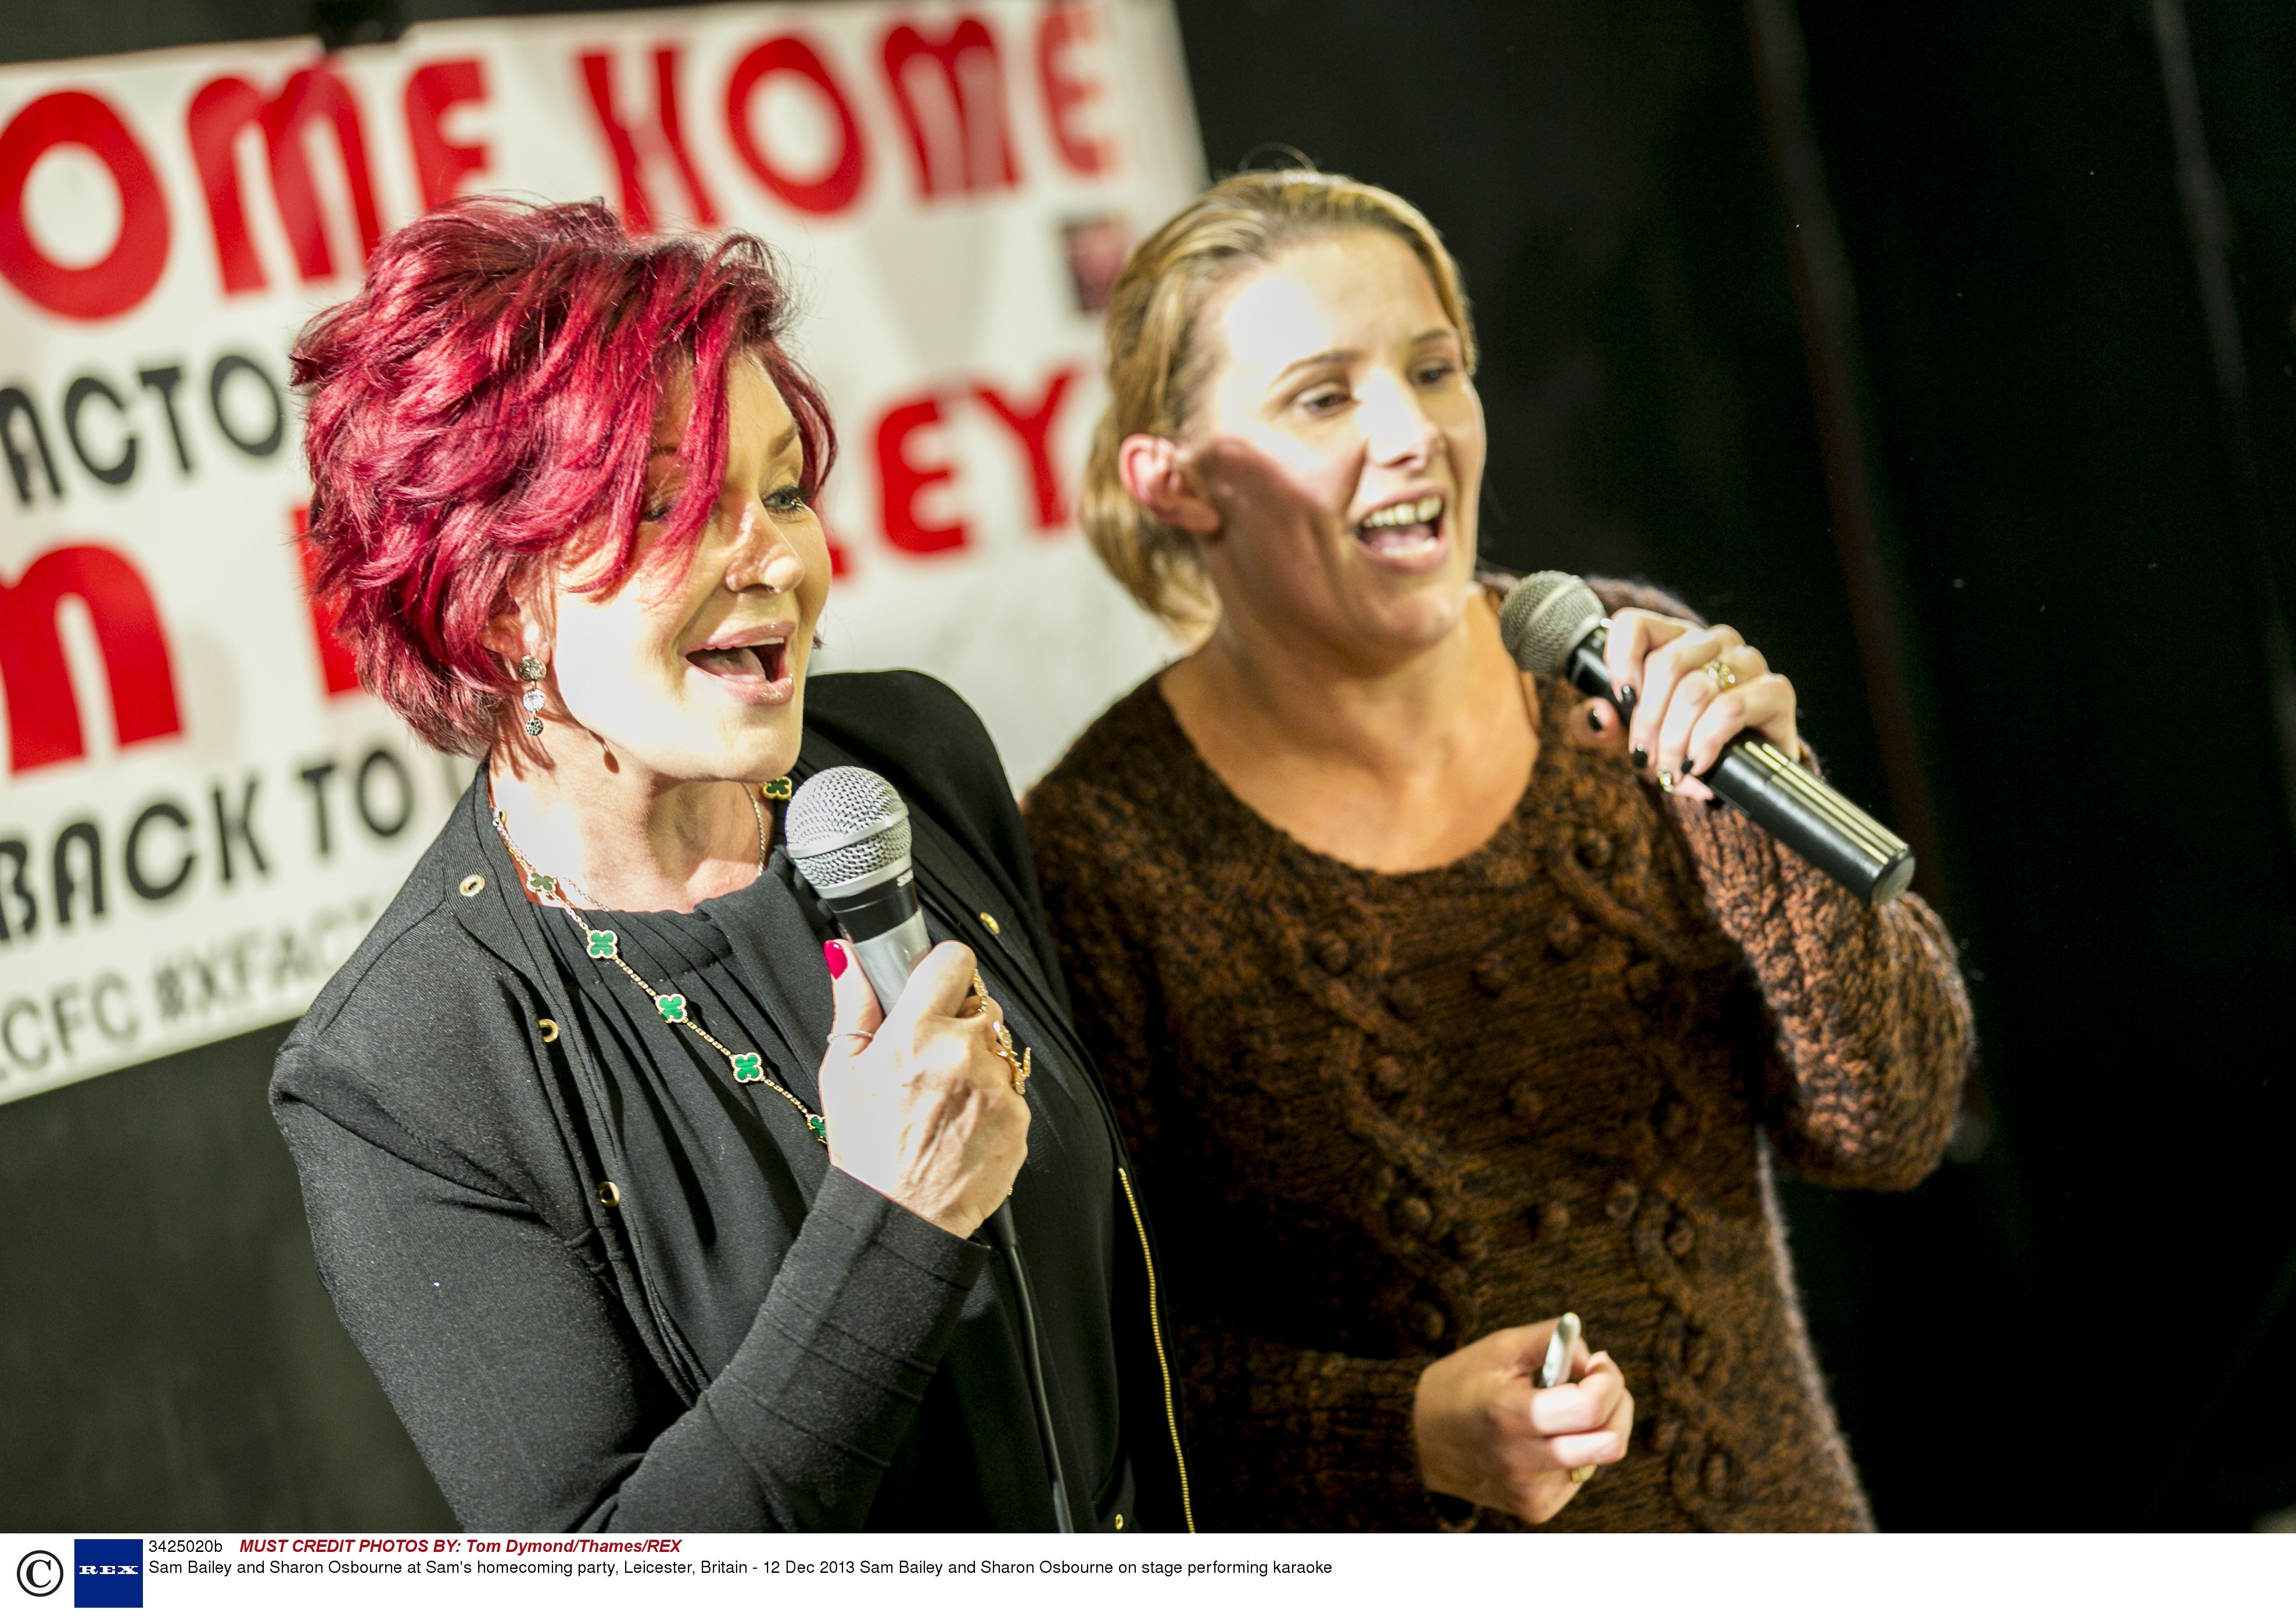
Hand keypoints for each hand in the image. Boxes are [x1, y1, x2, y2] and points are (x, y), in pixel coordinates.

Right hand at [817, 939, 1030, 1238]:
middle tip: (932, 1057)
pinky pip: (1011, 1087)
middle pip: (981, 1005)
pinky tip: (962, 1123)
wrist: (899, 1216)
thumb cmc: (866, 1149)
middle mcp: (961, 1052)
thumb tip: (847, 957)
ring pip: (998, 1048)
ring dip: (979, 1062)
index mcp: (915, 1033)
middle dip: (960, 1022)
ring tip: (945, 1099)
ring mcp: (995, 1084)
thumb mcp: (842, 1073)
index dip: (945, 968)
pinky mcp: (1018, 1116)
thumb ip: (854, 1006)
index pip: (954, 960)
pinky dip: (993, 1099)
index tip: (937, 984)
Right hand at [1414, 1318, 1633, 1523]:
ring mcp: (1530, 1491)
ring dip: (1598, 1426)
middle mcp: (1520, 1461)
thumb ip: (1550, 1340)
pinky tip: (1546, 1436)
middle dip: (1618, 1404)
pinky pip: (1581, 1474)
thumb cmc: (1462, 1385)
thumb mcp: (1498, 1348)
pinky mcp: (1536, 1508)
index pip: (1588, 1410)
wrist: (1420, 1441)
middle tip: (1598, 1381)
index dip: (1608, 1381)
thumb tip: (1591, 1358)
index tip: (1598, 1362)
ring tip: (1563, 1406)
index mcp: (1507, 1415)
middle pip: (1609, 1442)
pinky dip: (1577, 1448)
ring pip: (1600, 1457)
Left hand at [1602, 608, 1798, 800]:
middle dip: (1648, 720)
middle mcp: (1713, 642)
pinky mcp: (1775, 691)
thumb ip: (1599, 726)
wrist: (1741, 777)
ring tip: (1671, 768)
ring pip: (1695, 690)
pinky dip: (1706, 741)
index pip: (1633, 625)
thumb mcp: (1630, 737)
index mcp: (1673, 640)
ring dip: (1675, 738)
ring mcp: (1747, 662)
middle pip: (1665, 665)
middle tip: (1645, 756)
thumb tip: (1599, 715)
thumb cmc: (1681, 745)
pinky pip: (1731, 707)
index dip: (1620, 659)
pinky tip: (1697, 763)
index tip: (1622, 697)